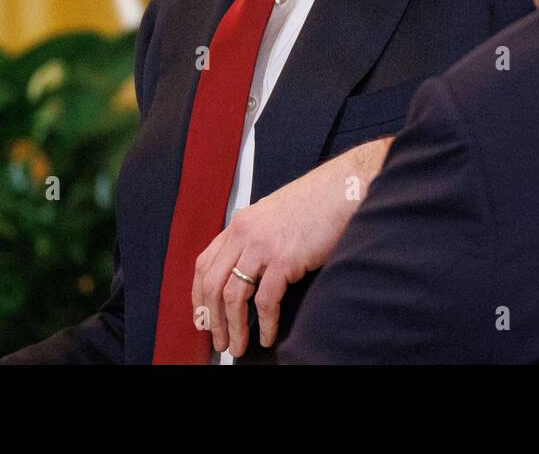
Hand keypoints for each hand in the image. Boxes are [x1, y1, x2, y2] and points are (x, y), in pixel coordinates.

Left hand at [191, 137, 390, 356]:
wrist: (340, 190)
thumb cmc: (314, 204)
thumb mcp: (272, 216)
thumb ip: (255, 238)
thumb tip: (247, 271)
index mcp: (239, 224)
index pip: (204, 264)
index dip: (199, 296)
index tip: (202, 318)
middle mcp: (244, 234)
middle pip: (213, 284)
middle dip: (213, 319)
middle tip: (219, 341)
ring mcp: (262, 246)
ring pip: (234, 296)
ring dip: (234, 327)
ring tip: (238, 346)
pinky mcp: (284, 259)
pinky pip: (266, 300)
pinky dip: (264, 324)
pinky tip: (267, 336)